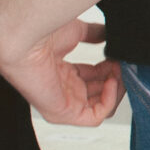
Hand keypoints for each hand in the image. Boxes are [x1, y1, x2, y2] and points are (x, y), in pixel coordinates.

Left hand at [0, 14, 119, 125]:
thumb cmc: (41, 33)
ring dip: (115, 90)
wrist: (26, 39)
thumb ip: (94, 34)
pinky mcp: (62, 112)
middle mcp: (60, 89)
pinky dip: (109, 102)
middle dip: (115, 79)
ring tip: (120, 72)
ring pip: (98, 106)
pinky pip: (93, 117)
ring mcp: (61, 102)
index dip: (109, 69)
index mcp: (60, 72)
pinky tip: (112, 82)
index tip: (119, 57)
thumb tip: (109, 34)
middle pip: (97, 93)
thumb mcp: (76, 32)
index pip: (91, 79)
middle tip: (124, 65)